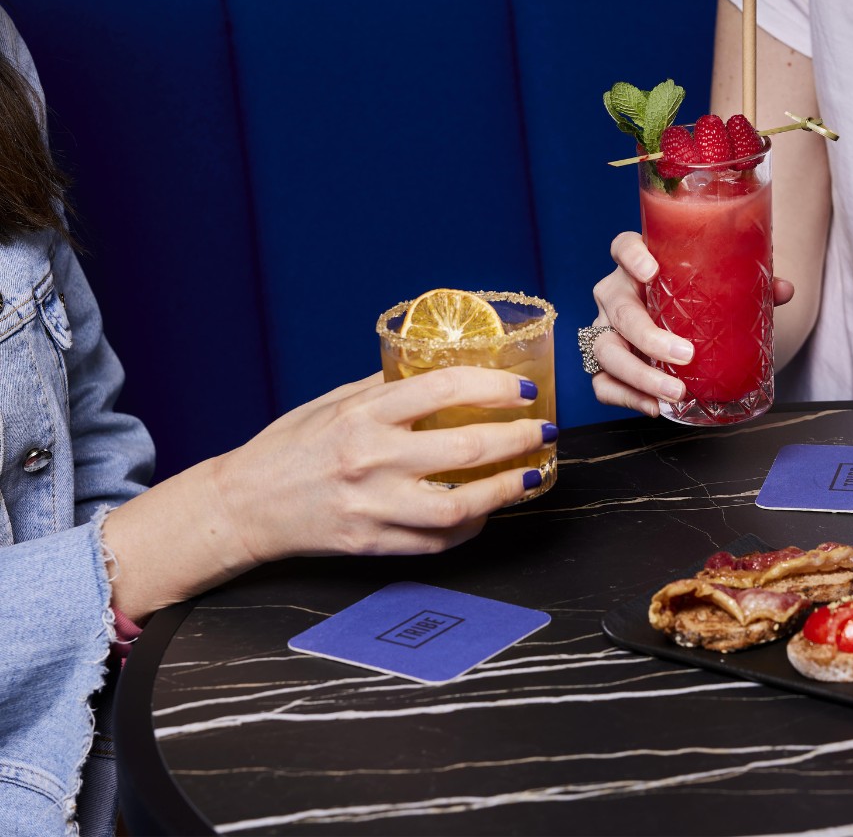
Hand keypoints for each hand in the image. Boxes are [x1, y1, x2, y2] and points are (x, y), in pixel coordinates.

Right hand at [216, 367, 553, 563]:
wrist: (244, 506)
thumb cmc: (288, 447)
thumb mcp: (331, 402)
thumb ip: (384, 389)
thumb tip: (438, 373)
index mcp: (362, 414)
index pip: (443, 388)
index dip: (493, 386)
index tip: (522, 389)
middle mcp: (370, 459)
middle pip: (465, 447)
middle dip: (518, 437)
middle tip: (543, 430)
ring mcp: (373, 507)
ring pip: (460, 505)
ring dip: (506, 489)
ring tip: (530, 474)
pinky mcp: (372, 544)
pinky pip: (437, 542)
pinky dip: (471, 526)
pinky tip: (488, 510)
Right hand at [589, 231, 794, 415]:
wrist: (671, 326)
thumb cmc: (692, 301)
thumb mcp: (715, 290)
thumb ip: (746, 287)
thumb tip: (783, 290)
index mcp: (637, 267)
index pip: (623, 248)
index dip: (632, 257)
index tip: (652, 271)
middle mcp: (615, 295)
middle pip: (619, 310)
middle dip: (648, 335)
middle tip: (685, 354)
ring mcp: (605, 329)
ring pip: (606, 350)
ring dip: (638, 375)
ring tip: (675, 391)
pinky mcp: (602, 363)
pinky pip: (602, 383)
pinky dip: (626, 398)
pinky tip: (654, 407)